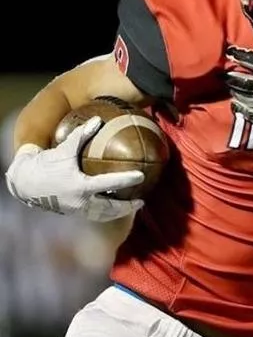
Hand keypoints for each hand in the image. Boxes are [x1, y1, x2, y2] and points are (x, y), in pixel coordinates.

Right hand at [4, 117, 144, 221]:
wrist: (25, 183)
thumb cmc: (46, 164)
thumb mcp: (64, 149)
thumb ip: (82, 135)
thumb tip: (98, 120)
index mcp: (80, 187)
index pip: (109, 184)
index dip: (126, 180)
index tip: (142, 176)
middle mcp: (80, 202)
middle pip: (110, 208)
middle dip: (127, 206)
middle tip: (141, 200)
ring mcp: (76, 210)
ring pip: (103, 215)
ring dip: (118, 212)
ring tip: (132, 206)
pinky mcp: (72, 213)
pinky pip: (94, 215)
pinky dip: (106, 213)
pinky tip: (114, 206)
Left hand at [224, 46, 252, 123]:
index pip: (252, 60)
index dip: (240, 56)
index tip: (230, 52)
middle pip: (245, 80)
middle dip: (232, 77)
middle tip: (223, 75)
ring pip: (247, 96)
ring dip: (236, 92)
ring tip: (229, 88)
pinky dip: (244, 109)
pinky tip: (237, 107)